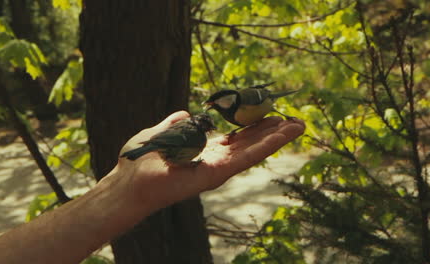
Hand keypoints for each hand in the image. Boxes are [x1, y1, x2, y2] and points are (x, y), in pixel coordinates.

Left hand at [109, 111, 305, 212]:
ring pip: (255, 150)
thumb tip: (185, 113)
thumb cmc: (142, 158)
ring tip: (299, 125)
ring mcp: (220, 167)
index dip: (257, 125)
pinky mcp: (217, 173)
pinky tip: (283, 135)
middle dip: (274, 131)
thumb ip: (177, 123)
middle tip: (297, 119)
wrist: (131, 180)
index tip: (274, 114)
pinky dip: (266, 146)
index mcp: (207, 148)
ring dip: (278, 137)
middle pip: (252, 142)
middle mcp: (218, 159)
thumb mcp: (162, 131)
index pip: (239, 136)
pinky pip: (246, 158)